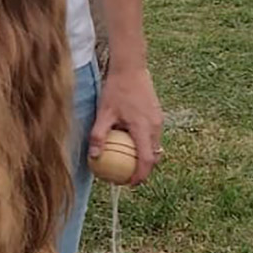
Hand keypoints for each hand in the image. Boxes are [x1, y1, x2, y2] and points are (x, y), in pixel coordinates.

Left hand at [89, 65, 162, 185]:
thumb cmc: (116, 90)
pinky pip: (153, 136)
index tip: (129, 184)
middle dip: (143, 170)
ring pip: (155, 147)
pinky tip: (130, 143)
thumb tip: (93, 156)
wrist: (131, 68)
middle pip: (153, 157)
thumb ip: (99, 135)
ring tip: (128, 162)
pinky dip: (145, 144)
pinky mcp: (157, 115)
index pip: (145, 161)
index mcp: (143, 129)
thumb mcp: (103, 113)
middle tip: (127, 176)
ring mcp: (159, 121)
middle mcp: (155, 127)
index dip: (139, 176)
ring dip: (144, 157)